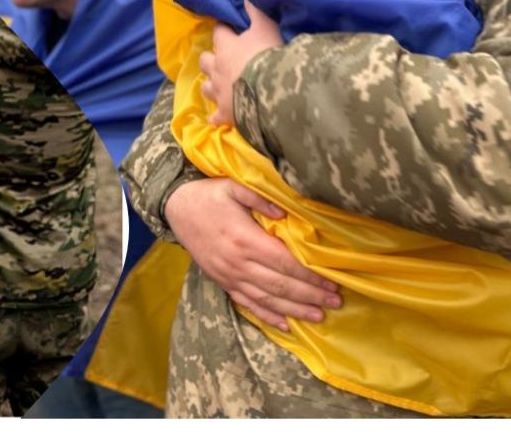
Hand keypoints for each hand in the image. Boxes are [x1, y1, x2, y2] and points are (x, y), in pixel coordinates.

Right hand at [165, 176, 340, 330]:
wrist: (175, 208)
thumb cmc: (208, 195)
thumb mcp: (233, 186)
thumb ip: (260, 198)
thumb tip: (285, 213)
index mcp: (244, 239)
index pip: (285, 262)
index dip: (310, 275)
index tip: (332, 281)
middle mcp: (238, 263)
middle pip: (280, 285)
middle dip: (310, 295)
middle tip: (335, 301)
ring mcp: (229, 275)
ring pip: (266, 298)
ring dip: (294, 309)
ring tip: (319, 315)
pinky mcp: (222, 282)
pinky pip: (247, 303)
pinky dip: (266, 316)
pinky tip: (285, 324)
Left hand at [201, 0, 283, 124]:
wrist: (271, 91)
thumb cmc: (268, 55)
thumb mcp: (266, 28)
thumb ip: (255, 12)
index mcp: (226, 47)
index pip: (219, 33)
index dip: (222, 29)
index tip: (226, 27)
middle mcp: (218, 69)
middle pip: (205, 60)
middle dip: (210, 59)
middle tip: (219, 58)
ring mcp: (219, 93)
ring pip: (205, 87)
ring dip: (210, 85)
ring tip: (216, 85)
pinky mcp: (225, 114)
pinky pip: (216, 117)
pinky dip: (216, 117)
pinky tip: (217, 119)